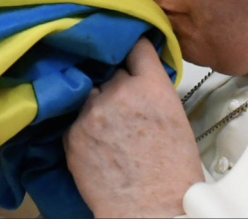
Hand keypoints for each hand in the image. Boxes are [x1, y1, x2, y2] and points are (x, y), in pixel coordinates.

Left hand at [64, 38, 203, 217]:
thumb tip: (139, 82)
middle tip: (123, 104)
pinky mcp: (72, 133)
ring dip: (96, 102)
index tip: (130, 50)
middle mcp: (119, 92)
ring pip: (90, 93)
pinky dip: (83, 126)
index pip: (137, 46)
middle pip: (111, 70)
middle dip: (116, 82)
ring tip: (109, 127)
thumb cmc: (171, 173)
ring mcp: (92, 112)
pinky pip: (75, 117)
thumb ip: (154, 91)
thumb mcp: (175, 118)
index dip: (134, 48)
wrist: (149, 208)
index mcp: (152, 87)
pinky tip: (98, 144)